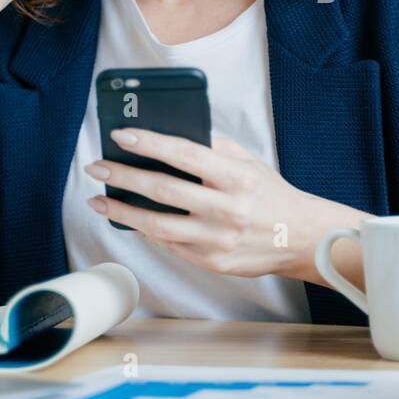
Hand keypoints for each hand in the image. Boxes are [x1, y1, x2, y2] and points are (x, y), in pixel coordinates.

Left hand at [83, 129, 371, 283]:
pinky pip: (170, 245)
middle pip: (163, 190)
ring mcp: (218, 240)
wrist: (301, 237)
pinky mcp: (213, 262)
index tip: (120, 135)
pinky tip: (132, 220)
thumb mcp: (250, 163)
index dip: (149, 143)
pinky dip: (147, 231)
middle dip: (123, 176)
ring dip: (122, 211)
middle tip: (97, 166)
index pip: (185, 154)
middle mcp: (227, 209)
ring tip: (99, 200)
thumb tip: (170, 138)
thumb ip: (215, 149)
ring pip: (157, 225)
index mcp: (236, 177)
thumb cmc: (271, 194)